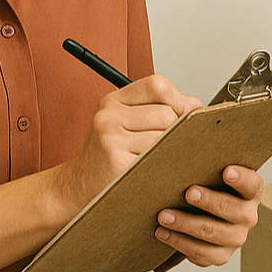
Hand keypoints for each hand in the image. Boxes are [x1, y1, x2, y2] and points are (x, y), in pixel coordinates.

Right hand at [58, 75, 200, 212]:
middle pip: (167, 114)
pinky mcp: (117, 163)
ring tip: (159, 157)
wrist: (75, 187)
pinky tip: (153, 169)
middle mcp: (109, 116)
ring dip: (170, 149)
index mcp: (113, 101)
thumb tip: (195, 104)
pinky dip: (163, 165)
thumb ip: (156, 108)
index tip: (184, 112)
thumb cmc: (105, 154)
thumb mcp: (123, 122)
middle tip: (170, 143)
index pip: (157, 85)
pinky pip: (157, 159)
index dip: (178, 99)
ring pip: (165, 137)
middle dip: (176, 130)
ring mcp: (111, 139)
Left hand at [154, 165, 262, 268]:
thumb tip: (183, 141)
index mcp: (251, 192)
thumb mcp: (212, 174)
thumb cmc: (207, 187)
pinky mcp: (220, 255)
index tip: (226, 170)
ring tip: (164, 216)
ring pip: (212, 233)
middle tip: (188, 193)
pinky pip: (201, 253)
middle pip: (231, 209)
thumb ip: (206, 165)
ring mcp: (236, 238)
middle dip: (208, 201)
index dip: (241, 178)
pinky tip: (162, 233)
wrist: (205, 216)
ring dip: (186, 224)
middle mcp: (248, 216)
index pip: (252, 184)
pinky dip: (179, 243)